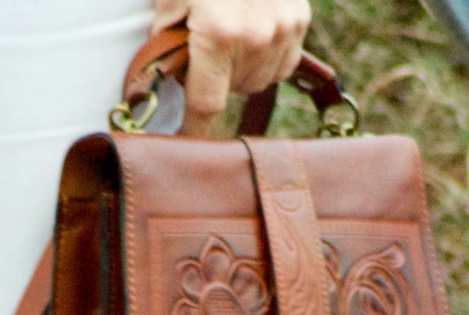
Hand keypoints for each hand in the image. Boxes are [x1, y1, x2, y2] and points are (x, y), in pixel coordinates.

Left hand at [152, 0, 310, 136]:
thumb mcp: (170, 0)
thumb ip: (168, 44)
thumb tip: (170, 83)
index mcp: (220, 35)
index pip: (205, 107)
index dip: (193, 130)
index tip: (184, 147)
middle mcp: (257, 38)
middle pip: (231, 93)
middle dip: (213, 80)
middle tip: (203, 49)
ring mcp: (284, 30)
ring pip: (256, 82)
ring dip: (239, 70)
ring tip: (228, 36)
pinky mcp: (300, 20)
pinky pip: (280, 64)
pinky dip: (264, 57)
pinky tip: (251, 35)